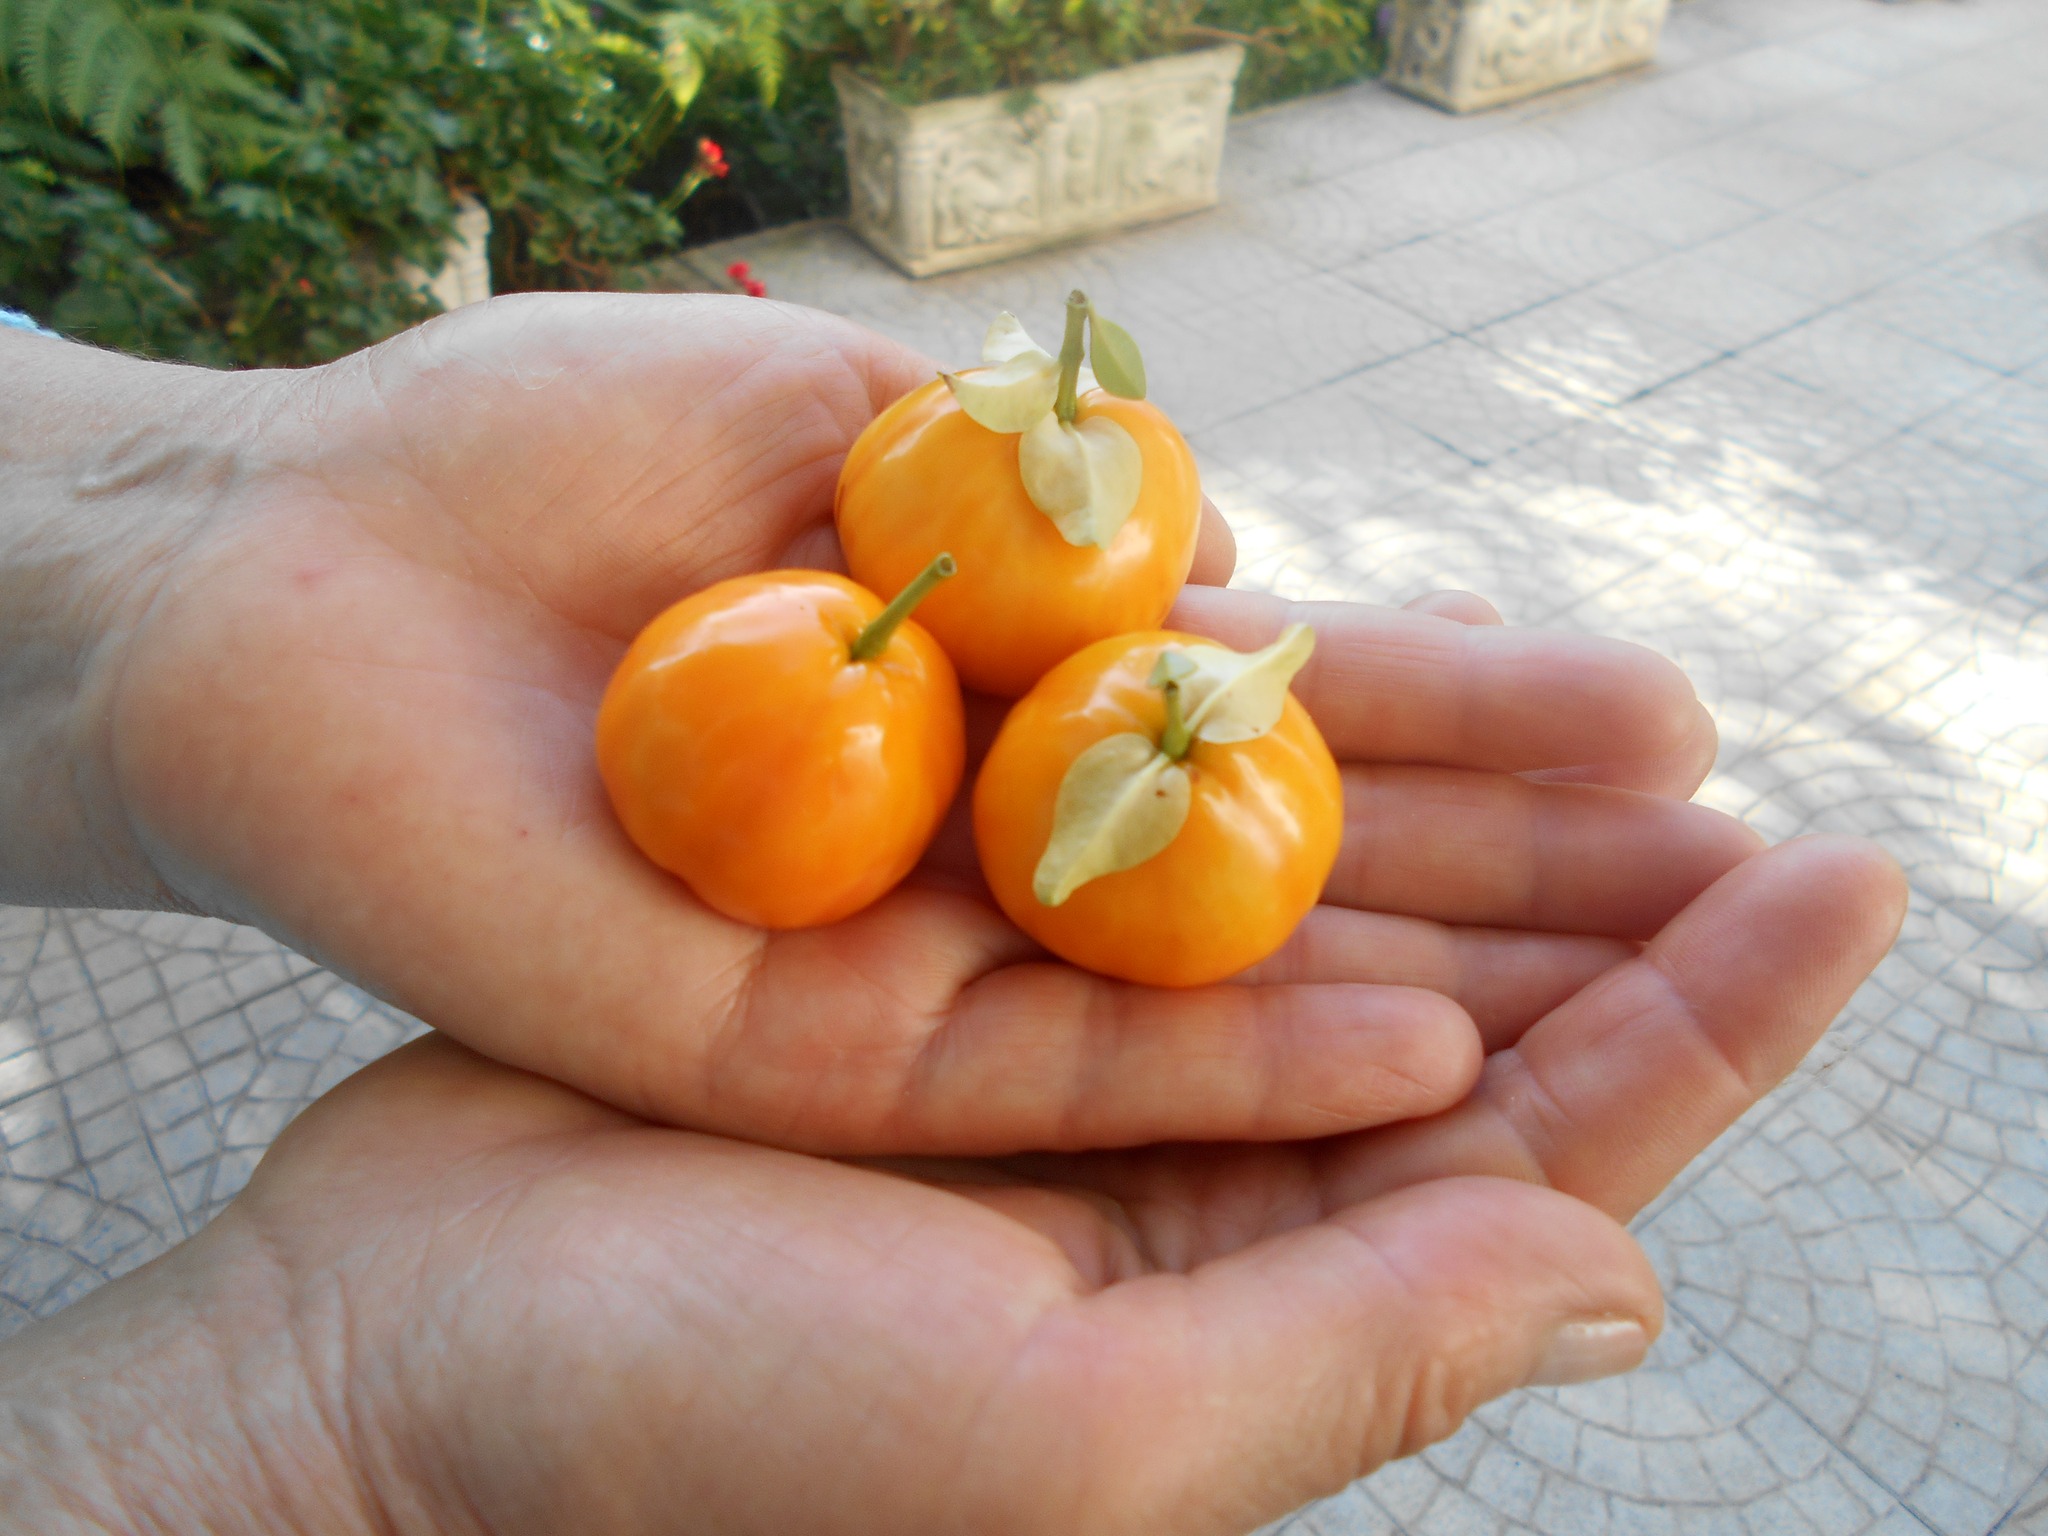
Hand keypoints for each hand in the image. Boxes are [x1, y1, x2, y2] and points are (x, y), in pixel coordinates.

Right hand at [0, 834, 1901, 1535]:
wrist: (399, 1356)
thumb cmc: (706, 1435)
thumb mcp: (1072, 1444)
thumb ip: (1357, 1360)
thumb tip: (1623, 1282)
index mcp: (1247, 1328)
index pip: (1537, 1172)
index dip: (1703, 1033)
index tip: (1843, 883)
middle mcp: (1179, 1204)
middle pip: (1457, 1029)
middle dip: (1609, 899)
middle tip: (1735, 750)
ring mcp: (1055, 1084)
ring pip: (1307, 918)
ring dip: (1452, 804)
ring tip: (1584, 682)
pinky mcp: (932, 978)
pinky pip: (1128, 854)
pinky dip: (1229, 762)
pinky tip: (1315, 657)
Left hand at [9, 297, 1760, 1150]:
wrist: (266, 572)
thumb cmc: (518, 456)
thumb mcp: (843, 425)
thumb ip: (1048, 500)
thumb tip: (1237, 560)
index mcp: (1001, 692)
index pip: (1285, 729)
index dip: (1474, 719)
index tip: (1657, 710)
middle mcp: (987, 849)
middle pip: (1291, 881)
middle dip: (1517, 874)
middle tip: (1755, 869)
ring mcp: (908, 962)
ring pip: (1215, 1006)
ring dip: (1445, 988)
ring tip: (1672, 981)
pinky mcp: (802, 1048)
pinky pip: (1049, 1070)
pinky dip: (1230, 1066)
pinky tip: (1427, 1064)